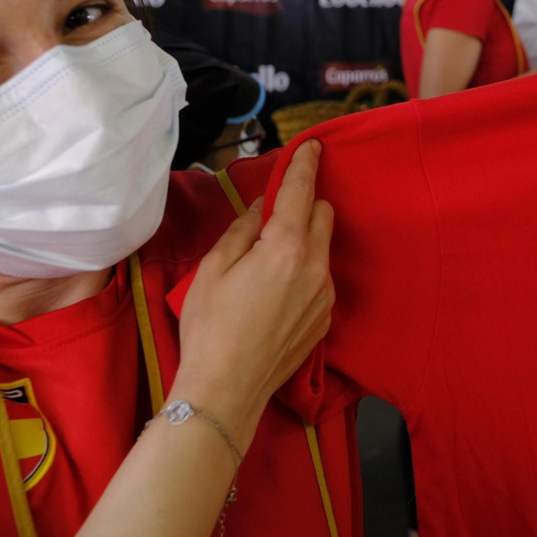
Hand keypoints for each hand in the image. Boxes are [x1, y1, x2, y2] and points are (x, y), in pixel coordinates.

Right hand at [173, 141, 334, 444]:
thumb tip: (261, 209)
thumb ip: (242, 230)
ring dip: (305, 241)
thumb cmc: (210, 327)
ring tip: (269, 262)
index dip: (306, 165)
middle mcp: (315, 267)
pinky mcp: (325, 320)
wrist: (227, 389)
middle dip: (305, 205)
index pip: (302, 192)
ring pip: (324, 249)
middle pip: (324, 215)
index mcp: (285, 247)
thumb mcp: (214, 269)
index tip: (313, 147)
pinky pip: (321, 280)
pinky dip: (306, 272)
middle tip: (275, 215)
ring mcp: (325, 296)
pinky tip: (276, 293)